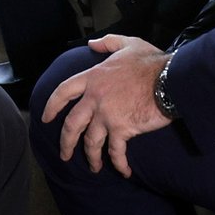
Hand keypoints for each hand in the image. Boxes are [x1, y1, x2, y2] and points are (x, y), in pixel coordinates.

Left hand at [41, 34, 170, 176]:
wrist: (168, 79)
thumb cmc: (150, 62)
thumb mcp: (128, 44)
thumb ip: (108, 43)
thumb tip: (92, 44)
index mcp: (93, 78)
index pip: (64, 91)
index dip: (52, 106)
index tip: (45, 118)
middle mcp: (95, 98)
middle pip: (71, 124)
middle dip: (66, 142)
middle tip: (64, 154)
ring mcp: (107, 115)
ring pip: (90, 141)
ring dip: (91, 157)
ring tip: (94, 167)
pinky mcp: (122, 129)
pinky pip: (116, 151)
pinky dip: (119, 164)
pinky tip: (124, 171)